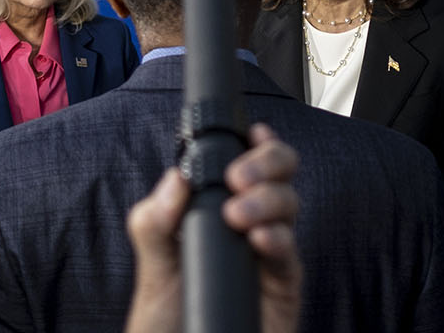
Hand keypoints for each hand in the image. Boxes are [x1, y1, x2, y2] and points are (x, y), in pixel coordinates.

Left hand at [124, 123, 300, 332]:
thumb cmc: (167, 309)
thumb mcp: (151, 260)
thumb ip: (154, 219)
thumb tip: (176, 178)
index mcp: (221, 204)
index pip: (249, 160)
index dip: (257, 142)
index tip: (251, 134)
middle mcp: (251, 220)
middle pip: (281, 172)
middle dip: (268, 161)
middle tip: (237, 178)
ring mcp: (270, 250)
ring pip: (290, 203)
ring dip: (268, 199)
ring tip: (237, 216)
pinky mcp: (282, 283)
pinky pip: (291, 252)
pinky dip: (279, 238)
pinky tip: (259, 239)